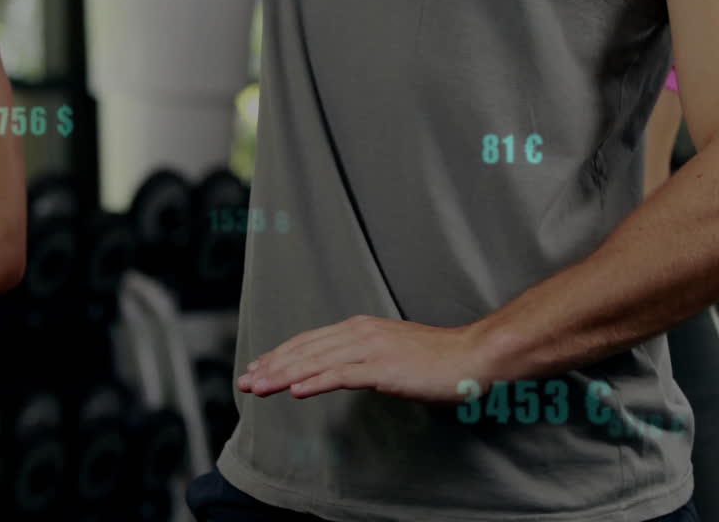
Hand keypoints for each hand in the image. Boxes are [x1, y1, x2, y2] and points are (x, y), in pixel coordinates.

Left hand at [237, 315, 497, 403]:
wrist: (472, 356)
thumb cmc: (438, 359)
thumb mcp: (391, 351)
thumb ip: (364, 357)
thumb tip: (339, 369)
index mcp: (360, 328)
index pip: (309, 341)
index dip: (281, 354)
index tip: (258, 367)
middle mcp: (359, 333)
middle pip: (305, 349)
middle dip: (272, 366)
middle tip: (246, 381)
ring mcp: (370, 349)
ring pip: (316, 362)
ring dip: (283, 375)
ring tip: (259, 387)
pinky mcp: (383, 367)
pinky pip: (341, 375)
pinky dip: (315, 381)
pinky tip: (296, 391)